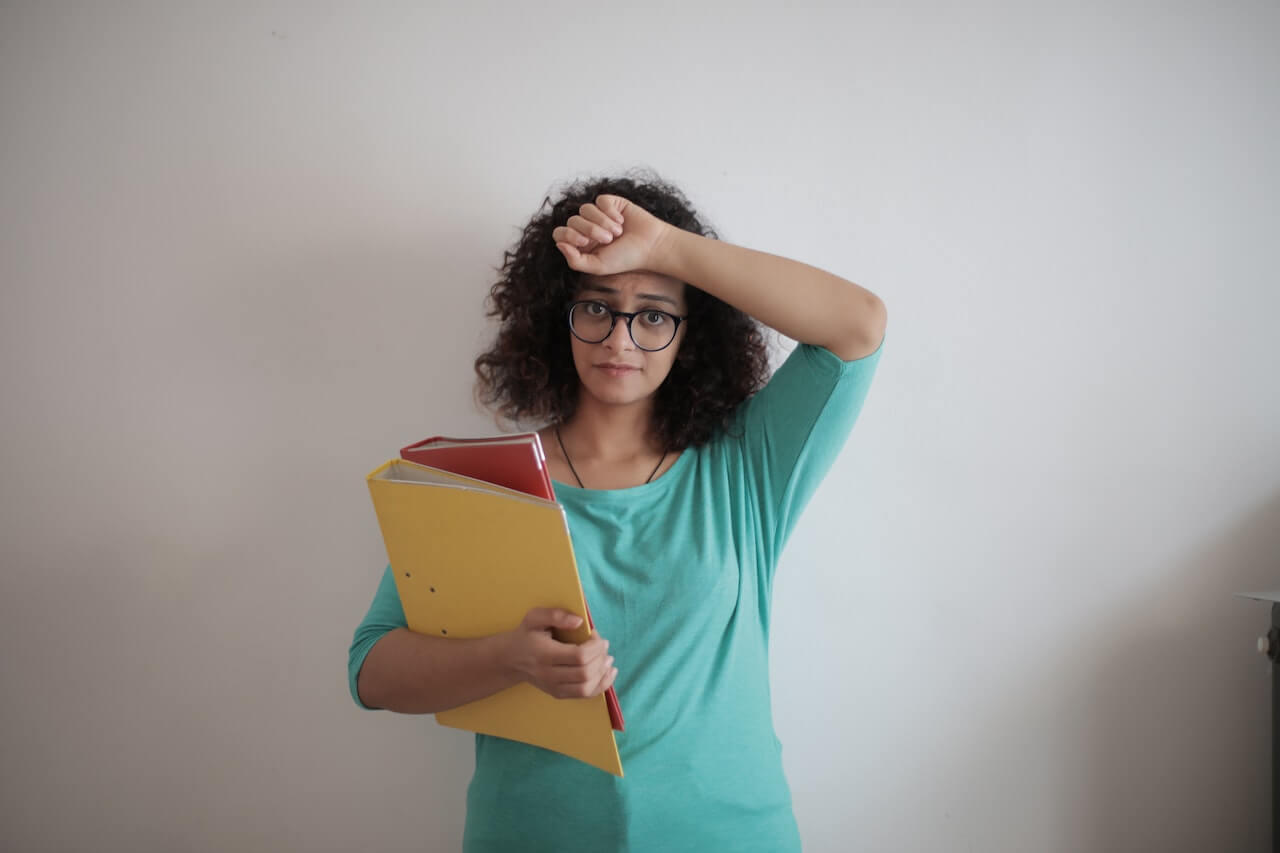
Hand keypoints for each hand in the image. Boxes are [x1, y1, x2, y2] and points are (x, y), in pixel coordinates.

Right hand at [502, 608, 617, 699]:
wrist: (510, 659)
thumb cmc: (526, 635)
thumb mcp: (535, 617)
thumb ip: (556, 615)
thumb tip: (580, 622)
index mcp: (544, 655)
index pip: (579, 656)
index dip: (595, 647)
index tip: (596, 635)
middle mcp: (549, 675)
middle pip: (585, 673)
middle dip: (600, 658)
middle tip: (603, 645)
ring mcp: (554, 687)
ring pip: (586, 688)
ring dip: (603, 673)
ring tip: (608, 659)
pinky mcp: (558, 694)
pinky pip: (584, 695)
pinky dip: (600, 686)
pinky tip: (608, 673)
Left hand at [552, 194, 674, 276]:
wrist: (650, 246)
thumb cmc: (626, 258)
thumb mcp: (597, 266)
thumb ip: (575, 260)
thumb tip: (559, 244)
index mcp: (581, 244)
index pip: (560, 233)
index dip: (568, 234)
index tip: (585, 242)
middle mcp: (587, 228)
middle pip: (572, 220)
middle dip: (590, 230)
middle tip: (608, 240)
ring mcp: (598, 214)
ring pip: (585, 208)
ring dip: (602, 221)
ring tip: (617, 232)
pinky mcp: (611, 203)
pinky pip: (600, 200)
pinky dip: (610, 211)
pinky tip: (621, 221)